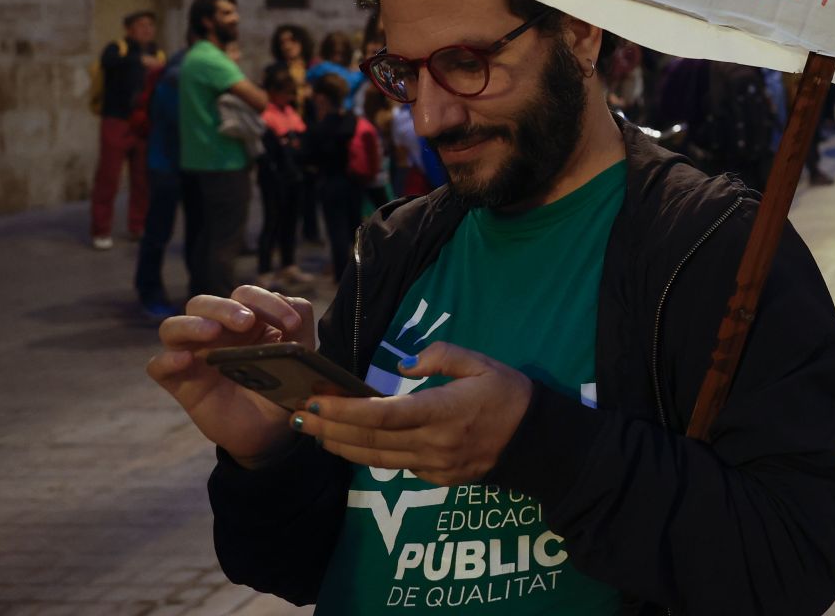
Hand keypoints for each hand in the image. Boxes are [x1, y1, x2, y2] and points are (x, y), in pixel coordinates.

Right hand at [147, 285, 315, 467]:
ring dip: (191, 324)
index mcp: (244, 320)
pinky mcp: (180, 382)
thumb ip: (299, 325)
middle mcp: (214, 333)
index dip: (266, 301)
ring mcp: (193, 356)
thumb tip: (290, 307)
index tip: (290, 323)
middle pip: (202, 303)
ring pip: (173, 326)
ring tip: (213, 333)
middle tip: (246, 321)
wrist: (271, 431)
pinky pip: (157, 366)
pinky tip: (185, 360)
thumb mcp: (298, 354)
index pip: (245, 295)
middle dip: (224, 307)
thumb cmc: (283, 387)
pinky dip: (167, 359)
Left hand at [293, 342, 532, 485]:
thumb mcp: (482, 363)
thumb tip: (404, 367)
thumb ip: (441, 357)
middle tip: (296, 416)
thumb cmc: (510, 395)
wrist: (539, 442)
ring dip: (339, 445)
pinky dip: (366, 454)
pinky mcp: (436, 478)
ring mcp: (433, 465)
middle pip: (369, 440)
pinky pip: (395, 465)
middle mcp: (433, 444)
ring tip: (310, 431)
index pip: (383, 415)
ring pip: (375, 458)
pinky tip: (349, 442)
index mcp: (443, 411)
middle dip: (327, 428)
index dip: (345, 411)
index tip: (315, 401)